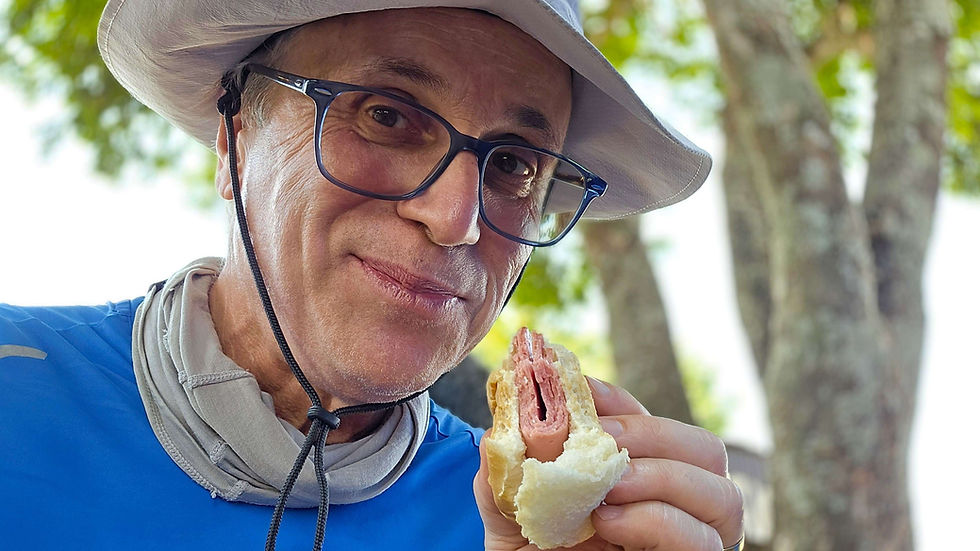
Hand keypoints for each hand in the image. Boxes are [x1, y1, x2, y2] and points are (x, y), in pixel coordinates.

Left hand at [474, 376, 743, 549]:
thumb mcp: (511, 511)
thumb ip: (506, 469)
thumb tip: (502, 426)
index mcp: (637, 474)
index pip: (649, 420)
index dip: (620, 401)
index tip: (581, 389)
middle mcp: (674, 503)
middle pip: (705, 449)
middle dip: (654, 434)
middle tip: (603, 440)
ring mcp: (691, 539)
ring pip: (721, 493)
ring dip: (664, 477)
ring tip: (610, 489)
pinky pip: (703, 541)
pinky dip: (657, 520)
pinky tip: (611, 521)